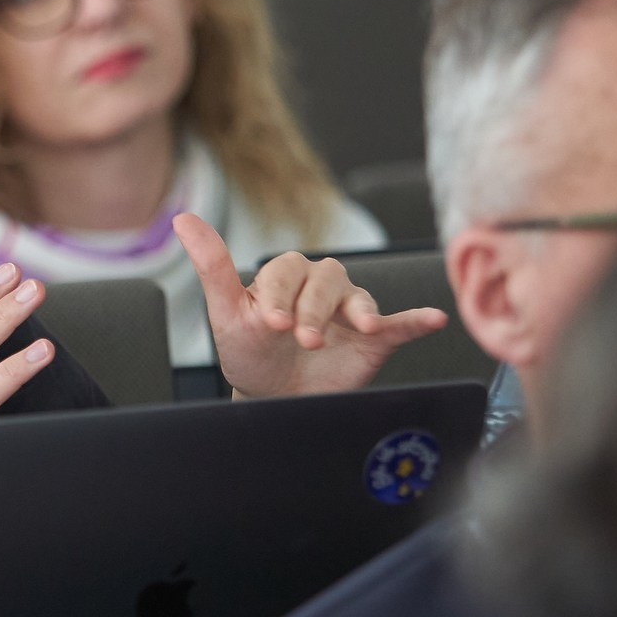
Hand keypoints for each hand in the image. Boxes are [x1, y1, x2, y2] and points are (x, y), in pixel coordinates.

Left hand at [176, 213, 446, 398]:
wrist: (274, 398)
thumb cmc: (248, 352)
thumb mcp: (225, 312)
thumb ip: (211, 266)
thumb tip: (183, 219)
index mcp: (284, 277)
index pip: (287, 271)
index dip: (281, 295)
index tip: (271, 323)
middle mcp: (319, 287)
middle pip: (326, 280)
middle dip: (314, 309)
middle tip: (303, 339)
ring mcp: (348, 310)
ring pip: (359, 296)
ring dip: (358, 311)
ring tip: (356, 328)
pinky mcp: (375, 337)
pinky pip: (400, 323)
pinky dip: (416, 320)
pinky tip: (432, 319)